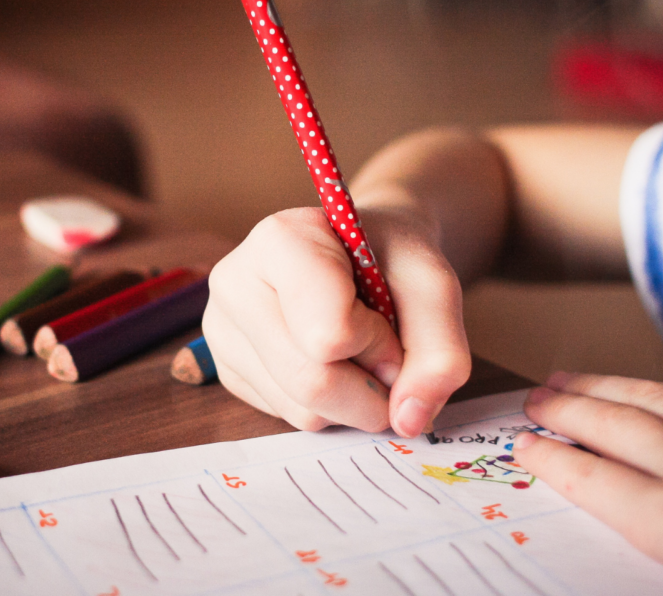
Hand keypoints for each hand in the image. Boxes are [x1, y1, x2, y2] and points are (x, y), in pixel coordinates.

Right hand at [202, 206, 470, 436]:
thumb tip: (408, 421)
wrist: (363, 252)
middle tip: (388, 355)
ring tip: (356, 351)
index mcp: (279, 240)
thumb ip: (440, 351)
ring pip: (301, 410)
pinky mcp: (227, 370)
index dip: (378, 343)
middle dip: (371, 388)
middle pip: (311, 382)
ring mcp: (222, 330)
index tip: (389, 317)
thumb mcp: (434, 286)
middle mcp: (235, 283)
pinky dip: (328, 406)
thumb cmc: (392, 258)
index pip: (329, 334)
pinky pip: (287, 417)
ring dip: (352, 400)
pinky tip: (329, 362)